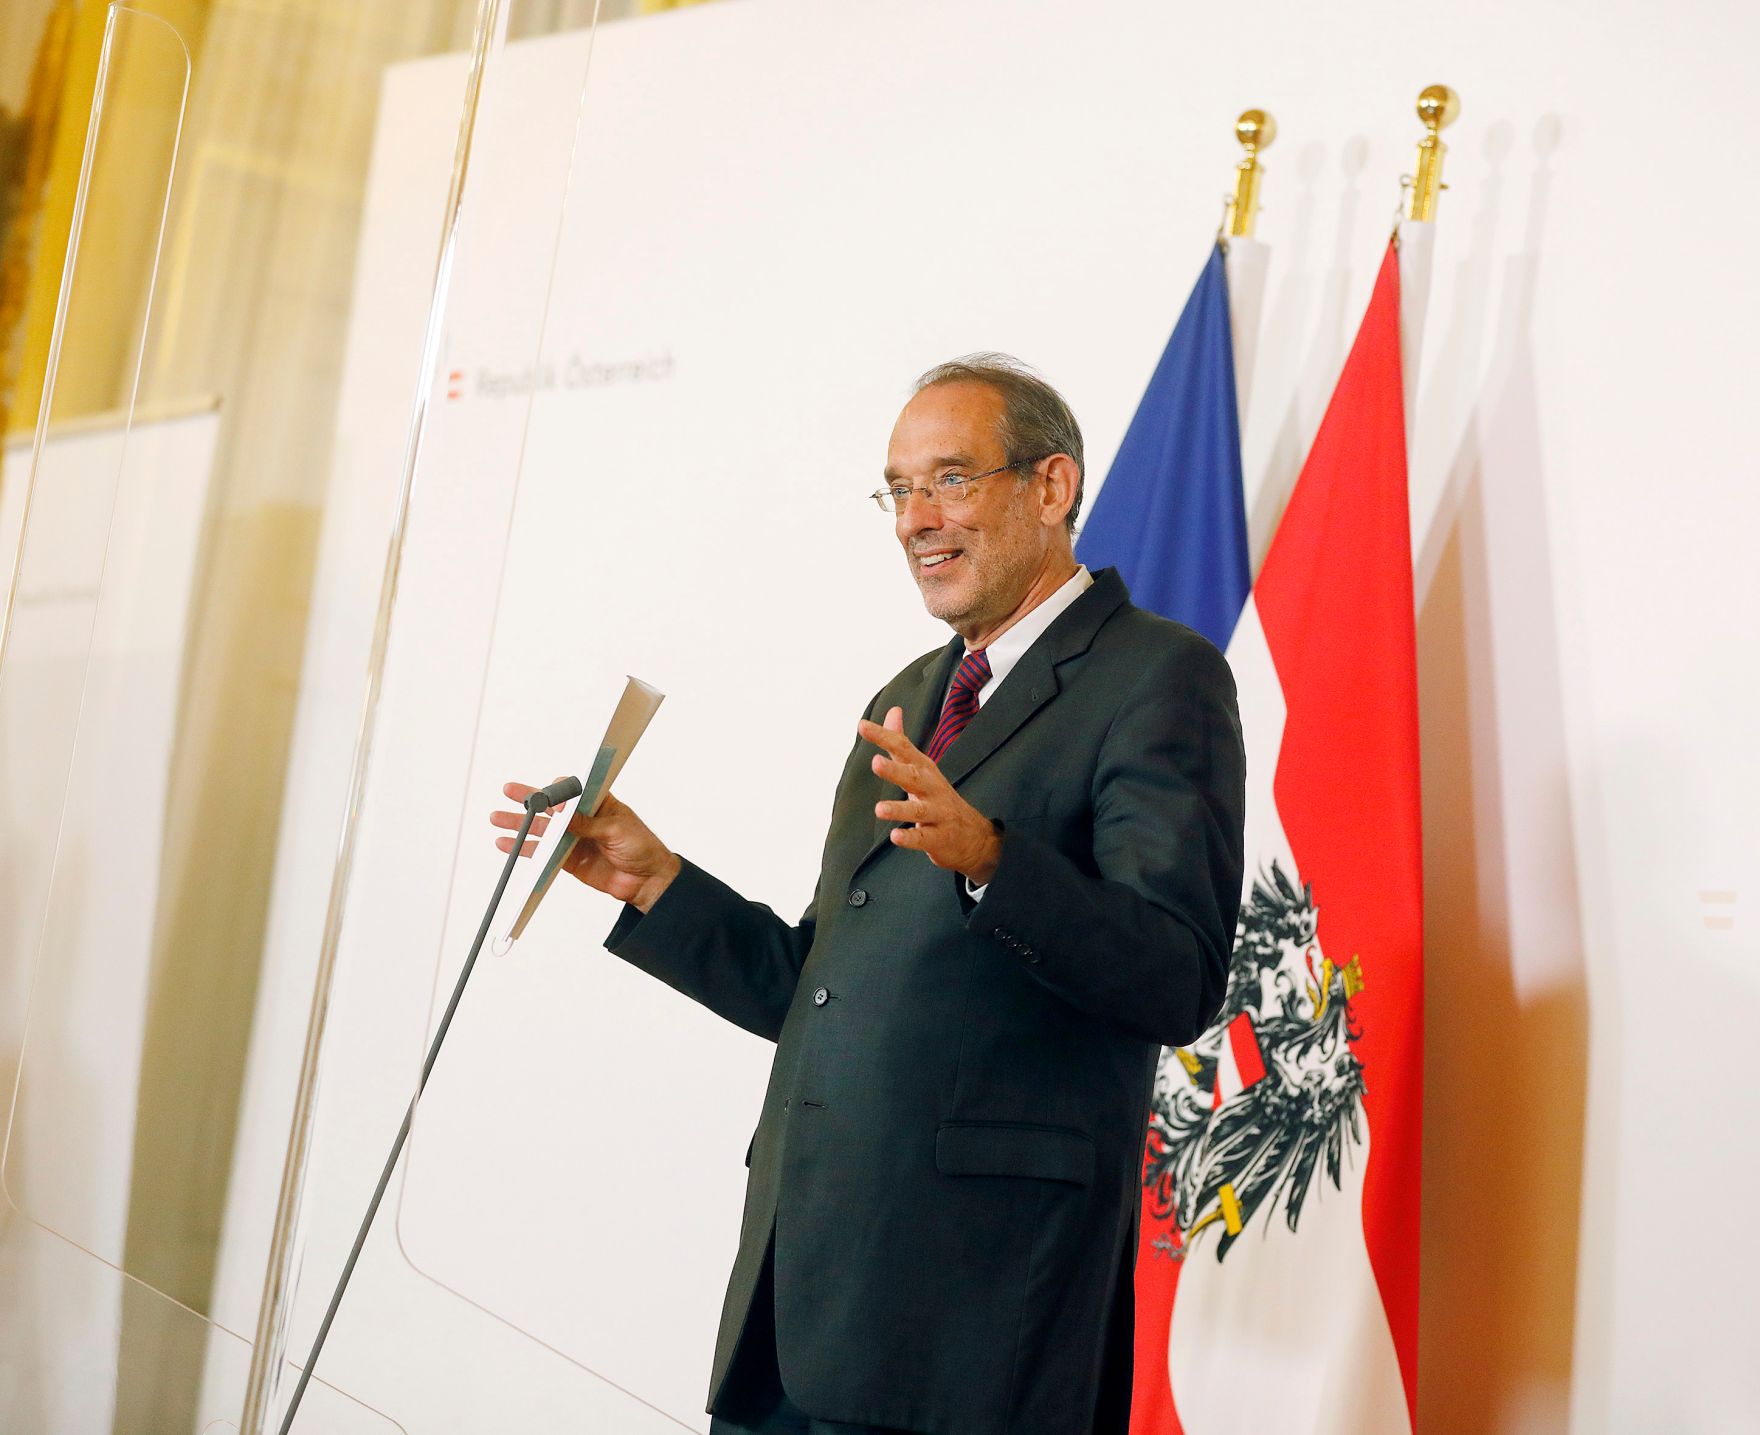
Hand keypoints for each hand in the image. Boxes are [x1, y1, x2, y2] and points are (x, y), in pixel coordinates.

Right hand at [491, 781, 680, 912]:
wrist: (647, 881)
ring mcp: (573, 838)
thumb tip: (563, 814)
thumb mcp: (617, 830)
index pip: (572, 790)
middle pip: (551, 806)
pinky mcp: (567, 858)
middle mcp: (582, 818)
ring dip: (520, 824)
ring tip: (497, 818)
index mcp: (598, 803)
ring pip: (541, 828)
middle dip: (529, 799)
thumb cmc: (642, 847)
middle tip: (509, 791)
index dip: (557, 790)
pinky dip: (525, 848)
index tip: (546, 796)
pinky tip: (507, 843)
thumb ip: (588, 824)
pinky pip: (542, 852)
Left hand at [858, 707, 1002, 883]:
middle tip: (875, 762)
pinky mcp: (939, 838)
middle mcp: (932, 788)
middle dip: (895, 770)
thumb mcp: (921, 768)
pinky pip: (924, 839)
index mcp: (924, 770)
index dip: (883, 737)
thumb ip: (902, 743)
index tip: (863, 726)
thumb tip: (893, 710)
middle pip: (914, 777)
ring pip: (919, 810)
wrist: (974, 835)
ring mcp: (938, 813)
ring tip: (879, 809)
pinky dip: (910, 838)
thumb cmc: (938, 797)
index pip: (904, 749)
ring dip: (899, 809)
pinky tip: (895, 837)